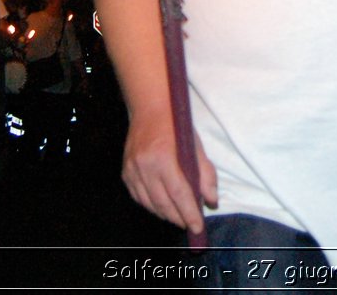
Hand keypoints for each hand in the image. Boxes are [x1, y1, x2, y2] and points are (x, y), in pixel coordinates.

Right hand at [119, 109, 218, 235]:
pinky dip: (151, 206)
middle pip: (163, 203)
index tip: (198, 227)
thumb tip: (211, 200)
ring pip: (149, 204)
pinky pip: (138, 197)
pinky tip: (162, 207)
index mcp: (164, 158)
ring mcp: (132, 170)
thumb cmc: (177, 126)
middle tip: (189, 224)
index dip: (189, 214)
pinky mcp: (126, 172)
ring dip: (165, 215)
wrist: (149, 108)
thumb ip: (205, 174)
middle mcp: (145, 166)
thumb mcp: (196, 146)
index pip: (179, 195)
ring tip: (178, 218)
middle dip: (178, 218)